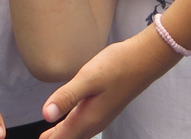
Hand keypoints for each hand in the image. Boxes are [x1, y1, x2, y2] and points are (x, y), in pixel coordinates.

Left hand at [38, 25, 179, 138]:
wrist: (144, 60)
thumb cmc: (118, 66)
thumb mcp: (88, 78)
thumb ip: (67, 96)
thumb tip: (46, 115)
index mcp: (87, 119)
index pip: (61, 138)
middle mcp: (94, 122)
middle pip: (69, 138)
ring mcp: (101, 115)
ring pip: (77, 132)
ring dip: (62, 135)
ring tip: (48, 136)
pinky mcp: (104, 107)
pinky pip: (83, 124)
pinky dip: (71, 127)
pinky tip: (67, 120)